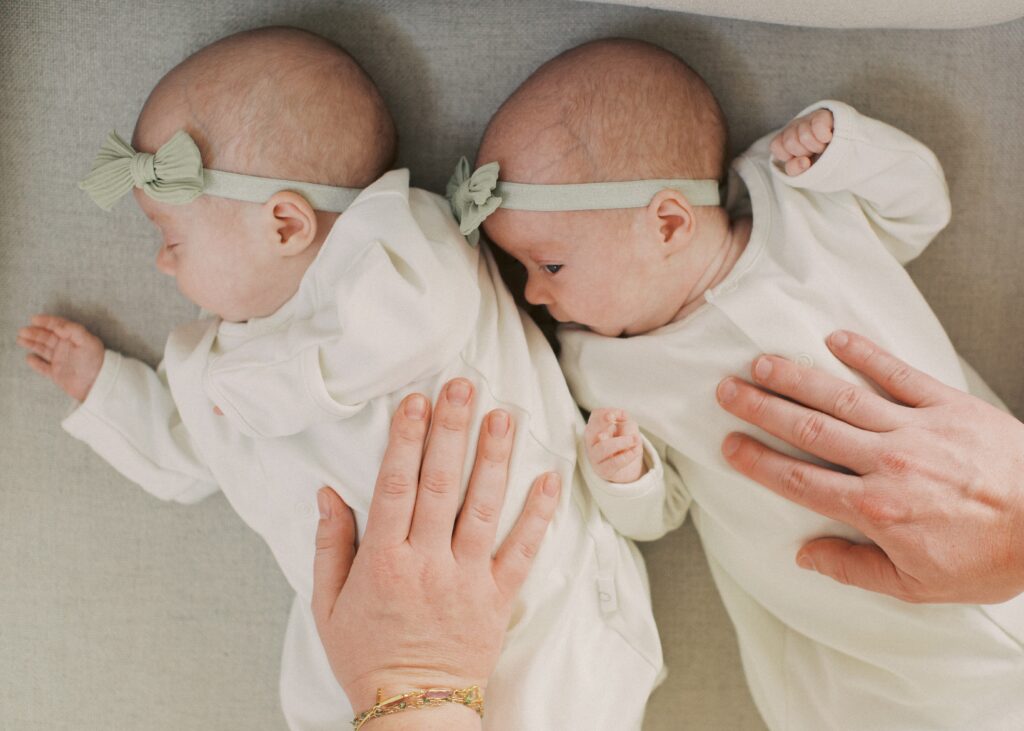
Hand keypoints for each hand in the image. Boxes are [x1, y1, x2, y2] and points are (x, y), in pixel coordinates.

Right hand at [17, 314, 104, 401]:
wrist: (98, 384)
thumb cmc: (96, 362)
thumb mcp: (89, 342)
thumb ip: (74, 330)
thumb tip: (57, 326)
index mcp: (75, 338)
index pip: (59, 326)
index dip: (47, 321)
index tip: (34, 319)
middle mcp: (67, 348)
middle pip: (48, 337)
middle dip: (35, 332)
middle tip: (23, 331)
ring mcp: (61, 361)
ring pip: (43, 349)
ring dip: (32, 344)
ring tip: (20, 339)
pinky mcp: (58, 374)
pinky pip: (44, 367)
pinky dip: (36, 363)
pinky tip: (29, 358)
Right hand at [311, 378, 560, 715]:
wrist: (412, 708)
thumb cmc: (367, 655)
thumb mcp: (327, 604)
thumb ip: (329, 545)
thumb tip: (328, 492)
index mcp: (383, 561)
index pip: (395, 487)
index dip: (405, 440)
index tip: (415, 401)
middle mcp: (427, 563)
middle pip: (440, 485)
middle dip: (451, 431)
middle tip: (463, 388)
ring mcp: (467, 578)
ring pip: (483, 508)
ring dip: (494, 459)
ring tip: (503, 416)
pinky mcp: (498, 596)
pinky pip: (522, 551)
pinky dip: (538, 515)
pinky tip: (548, 479)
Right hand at [585, 408, 644, 482]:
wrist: (626, 464)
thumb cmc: (623, 439)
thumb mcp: (626, 424)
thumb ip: (622, 416)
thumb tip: (618, 416)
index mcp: (594, 426)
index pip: (596, 415)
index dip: (605, 413)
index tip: (614, 418)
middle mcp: (591, 441)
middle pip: (595, 431)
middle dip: (612, 430)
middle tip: (632, 434)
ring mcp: (595, 456)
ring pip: (603, 447)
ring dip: (621, 442)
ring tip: (635, 441)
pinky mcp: (603, 470)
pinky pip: (613, 463)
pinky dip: (626, 456)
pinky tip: (634, 452)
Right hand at [716, 330, 1023, 603]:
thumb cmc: (990, 557)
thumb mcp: (918, 584)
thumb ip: (855, 568)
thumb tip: (805, 556)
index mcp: (875, 509)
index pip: (799, 480)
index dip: (758, 461)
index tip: (730, 445)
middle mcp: (885, 462)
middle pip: (808, 429)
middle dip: (762, 408)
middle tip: (727, 390)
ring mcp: (915, 428)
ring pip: (842, 398)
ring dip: (797, 378)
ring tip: (761, 363)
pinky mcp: (947, 405)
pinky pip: (898, 373)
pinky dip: (866, 355)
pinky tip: (836, 339)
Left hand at [770, 108, 833, 175]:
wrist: (840, 145)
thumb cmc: (817, 159)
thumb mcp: (802, 168)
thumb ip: (795, 169)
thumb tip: (804, 162)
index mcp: (785, 137)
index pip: (776, 145)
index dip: (787, 156)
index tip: (800, 157)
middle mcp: (794, 125)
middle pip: (790, 142)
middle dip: (804, 152)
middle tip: (813, 152)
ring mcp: (808, 118)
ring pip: (804, 136)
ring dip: (816, 147)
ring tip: (822, 146)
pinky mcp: (824, 115)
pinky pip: (818, 126)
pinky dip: (823, 136)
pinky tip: (828, 139)